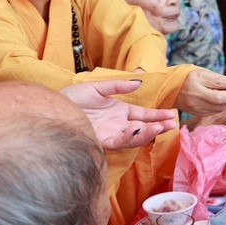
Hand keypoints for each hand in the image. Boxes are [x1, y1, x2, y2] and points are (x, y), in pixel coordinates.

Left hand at [59, 80, 179, 149]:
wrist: (53, 108)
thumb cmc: (72, 98)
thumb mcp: (97, 88)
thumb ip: (118, 86)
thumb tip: (138, 82)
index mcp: (120, 112)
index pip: (143, 115)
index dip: (157, 116)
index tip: (172, 115)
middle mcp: (118, 125)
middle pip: (143, 128)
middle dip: (158, 127)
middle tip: (172, 125)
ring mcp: (111, 134)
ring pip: (134, 137)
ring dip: (148, 133)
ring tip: (159, 127)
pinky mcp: (101, 141)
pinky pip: (119, 141)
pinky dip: (130, 136)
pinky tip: (138, 128)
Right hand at [176, 70, 225, 116]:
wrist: (169, 89)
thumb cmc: (187, 77)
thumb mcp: (202, 72)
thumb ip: (220, 79)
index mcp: (196, 80)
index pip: (220, 84)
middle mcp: (195, 94)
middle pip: (221, 99)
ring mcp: (195, 106)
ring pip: (220, 108)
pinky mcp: (197, 113)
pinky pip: (215, 111)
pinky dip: (224, 106)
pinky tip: (225, 101)